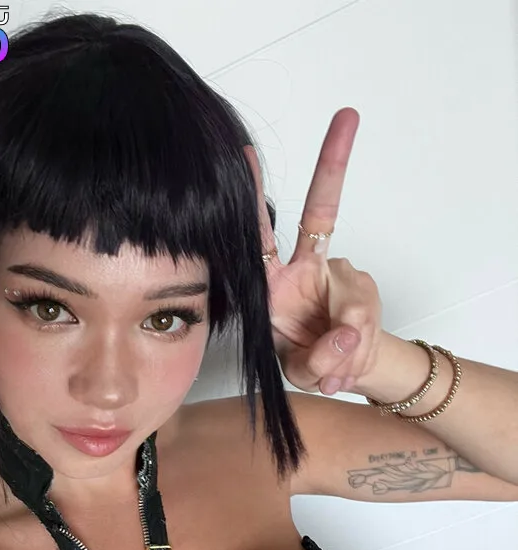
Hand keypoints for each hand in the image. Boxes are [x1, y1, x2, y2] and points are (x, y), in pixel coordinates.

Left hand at [244, 108, 383, 395]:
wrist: (344, 370)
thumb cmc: (308, 358)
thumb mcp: (303, 370)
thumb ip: (318, 358)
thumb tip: (346, 334)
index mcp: (271, 284)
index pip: (260, 238)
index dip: (253, 199)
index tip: (244, 153)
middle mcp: (304, 269)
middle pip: (322, 212)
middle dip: (332, 165)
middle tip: (346, 119)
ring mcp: (340, 274)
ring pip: (353, 298)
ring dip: (346, 344)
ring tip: (334, 368)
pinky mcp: (365, 288)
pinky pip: (365, 319)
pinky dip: (357, 350)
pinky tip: (347, 362)